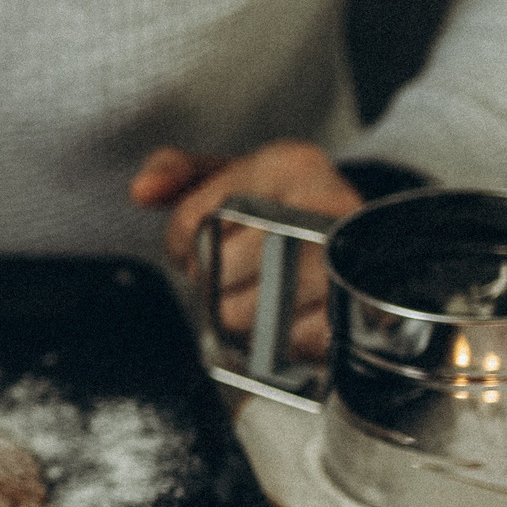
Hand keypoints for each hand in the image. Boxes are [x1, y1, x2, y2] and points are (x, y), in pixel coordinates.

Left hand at [131, 138, 362, 356]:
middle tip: (232, 276)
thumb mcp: (229, 174)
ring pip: (252, 311)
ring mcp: (350, 257)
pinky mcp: (365, 307)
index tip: (198, 244)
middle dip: (213, 282)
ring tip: (260, 296)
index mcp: (288, 164)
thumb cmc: (278, 205)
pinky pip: (294, 341)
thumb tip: (141, 191)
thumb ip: (175, 170)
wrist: (359, 237)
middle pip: (222, 268)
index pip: (194, 220)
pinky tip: (287, 322)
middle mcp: (324, 203)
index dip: (181, 244)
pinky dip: (280, 342)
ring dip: (242, 315)